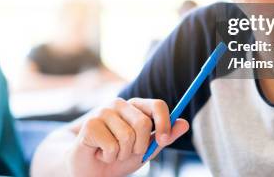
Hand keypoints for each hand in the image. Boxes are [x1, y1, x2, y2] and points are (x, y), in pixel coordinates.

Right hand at [68, 97, 188, 176]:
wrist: (88, 168)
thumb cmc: (117, 156)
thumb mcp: (145, 150)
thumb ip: (163, 137)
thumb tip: (184, 123)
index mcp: (135, 107)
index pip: (157, 105)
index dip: (164, 123)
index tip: (164, 141)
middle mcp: (120, 104)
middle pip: (143, 123)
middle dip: (140, 146)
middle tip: (127, 152)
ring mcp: (103, 111)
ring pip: (127, 137)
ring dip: (121, 154)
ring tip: (110, 153)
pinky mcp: (90, 124)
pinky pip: (112, 146)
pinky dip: (108, 157)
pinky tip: (99, 153)